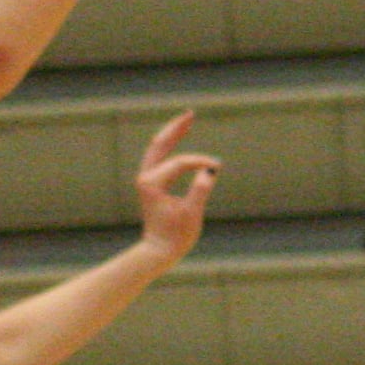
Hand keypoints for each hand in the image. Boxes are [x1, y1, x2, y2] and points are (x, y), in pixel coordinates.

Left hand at [131, 112, 222, 261]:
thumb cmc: (175, 235)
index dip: (200, 162)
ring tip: (187, 120)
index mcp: (152, 183)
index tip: (218, 167)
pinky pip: (160, 157)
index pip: (180, 162)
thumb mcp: (191, 215)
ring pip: (158, 148)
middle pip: (159, 144)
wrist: (159, 251)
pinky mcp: (152, 183)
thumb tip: (210, 170)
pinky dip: (170, 145)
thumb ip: (200, 191)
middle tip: (190, 113)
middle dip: (175, 129)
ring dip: (172, 134)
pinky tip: (178, 138)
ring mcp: (148, 179)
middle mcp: (146, 177)